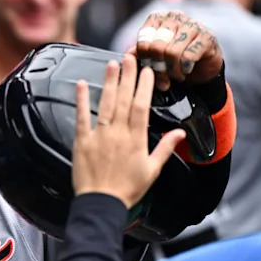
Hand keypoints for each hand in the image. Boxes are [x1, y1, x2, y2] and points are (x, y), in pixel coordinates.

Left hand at [72, 55, 186, 207]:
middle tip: (129, 57)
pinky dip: (81, 100)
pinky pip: (82, 116)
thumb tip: (180, 133)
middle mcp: (118, 134)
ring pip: (106, 104)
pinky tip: (81, 84)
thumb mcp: (152, 170)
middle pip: (124, 100)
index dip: (143, 87)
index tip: (146, 71)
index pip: (141, 106)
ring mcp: (99, 136)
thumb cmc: (127, 189)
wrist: (101, 203)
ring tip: (112, 64)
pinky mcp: (82, 141)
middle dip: (127, 77)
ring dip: (109, 82)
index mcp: (136, 139)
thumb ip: (165, 148)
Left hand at [127, 10, 223, 90]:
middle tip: (163, 77)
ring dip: (172, 71)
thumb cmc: (175, 59)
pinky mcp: (207, 36)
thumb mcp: (155, 56)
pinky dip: (184, 69)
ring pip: (172, 53)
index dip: (145, 59)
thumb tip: (127, 57)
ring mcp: (192, 24)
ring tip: (175, 75)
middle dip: (158, 67)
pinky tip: (186, 70)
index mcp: (157, 18)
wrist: (202, 66)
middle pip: (156, 47)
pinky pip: (188, 57)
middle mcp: (174, 17)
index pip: (143, 40)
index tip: (149, 68)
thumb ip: (141, 53)